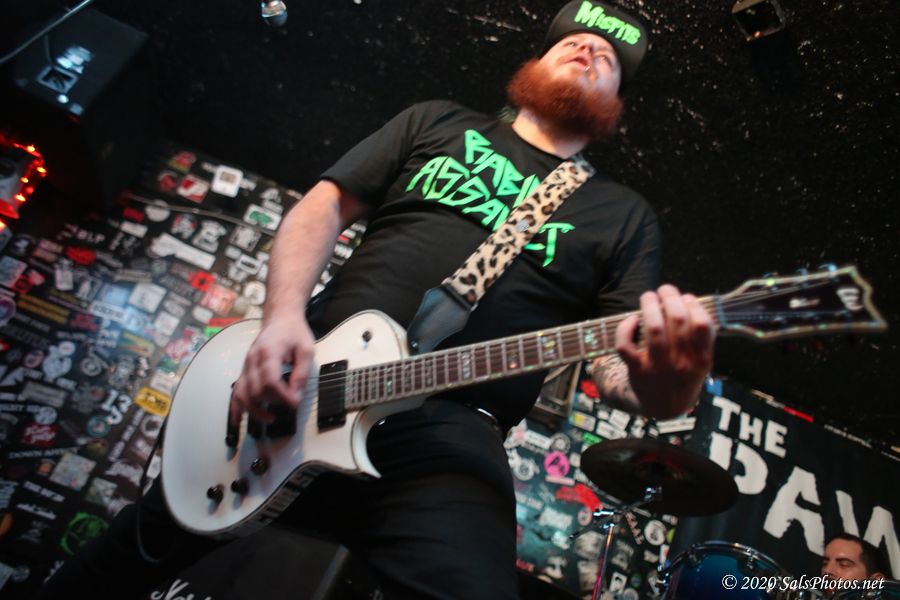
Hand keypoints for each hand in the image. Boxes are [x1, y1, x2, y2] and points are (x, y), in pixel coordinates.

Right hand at [229, 312, 314, 423]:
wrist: (280, 318)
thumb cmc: (294, 332)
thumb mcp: (306, 349)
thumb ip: (301, 373)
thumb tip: (295, 396)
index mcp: (268, 352)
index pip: (270, 381)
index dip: (282, 396)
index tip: (295, 402)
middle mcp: (252, 360)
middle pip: (256, 390)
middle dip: (273, 402)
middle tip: (290, 403)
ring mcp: (245, 366)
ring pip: (242, 394)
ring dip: (255, 410)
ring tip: (270, 418)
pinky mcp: (244, 371)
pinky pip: (236, 392)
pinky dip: (237, 408)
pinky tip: (239, 420)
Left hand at [615, 285, 714, 418]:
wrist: (665, 406)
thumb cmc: (684, 374)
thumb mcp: (702, 360)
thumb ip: (702, 334)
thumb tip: (688, 299)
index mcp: (701, 359)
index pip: (702, 325)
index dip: (693, 305)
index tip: (686, 297)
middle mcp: (681, 363)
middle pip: (677, 320)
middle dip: (670, 297)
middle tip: (665, 290)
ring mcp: (658, 367)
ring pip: (653, 329)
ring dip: (650, 306)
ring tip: (649, 297)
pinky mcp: (636, 370)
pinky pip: (625, 346)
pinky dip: (625, 328)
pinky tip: (631, 320)